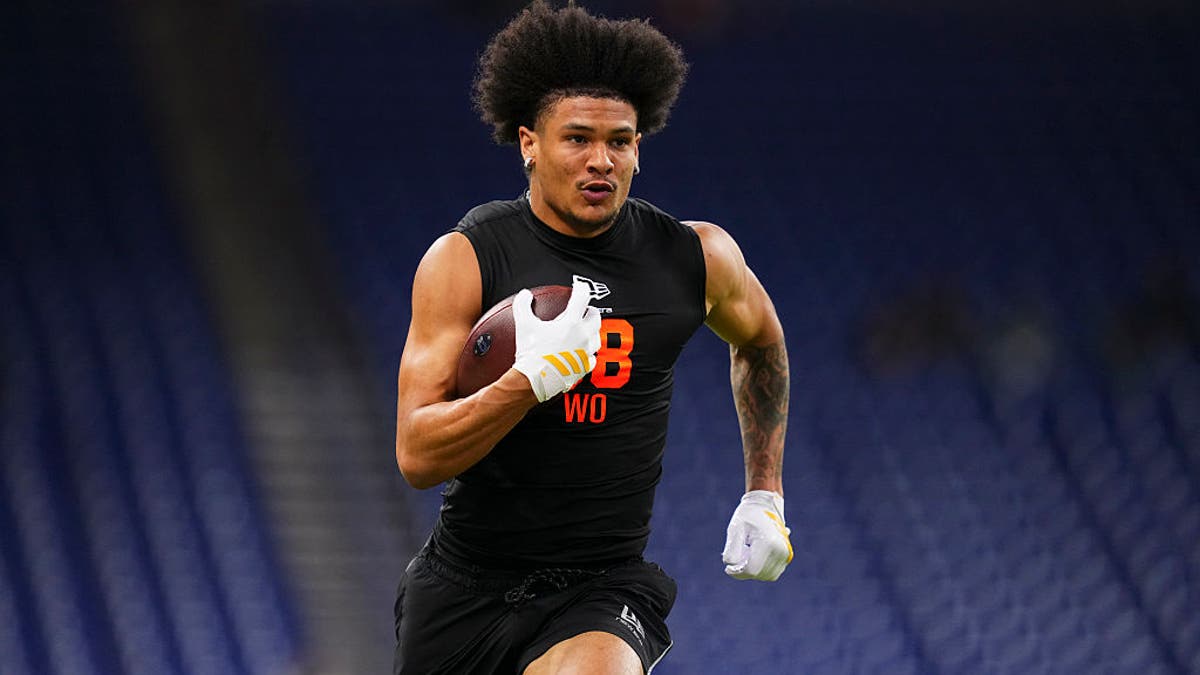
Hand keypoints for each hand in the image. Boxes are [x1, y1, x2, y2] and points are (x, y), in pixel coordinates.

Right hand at [512, 279, 601, 401]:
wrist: (534, 380)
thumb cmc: (530, 353)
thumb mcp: (524, 325)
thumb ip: (523, 305)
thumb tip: (525, 294)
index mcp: (571, 323)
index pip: (582, 298)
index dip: (581, 288)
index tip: (578, 287)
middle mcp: (582, 336)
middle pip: (595, 318)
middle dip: (590, 311)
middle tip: (584, 310)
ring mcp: (585, 353)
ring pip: (597, 338)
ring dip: (592, 332)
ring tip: (584, 331)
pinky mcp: (583, 368)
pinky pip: (592, 359)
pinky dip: (588, 354)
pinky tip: (582, 354)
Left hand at [722, 490, 792, 580]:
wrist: (766, 504)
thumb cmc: (748, 516)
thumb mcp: (735, 529)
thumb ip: (731, 549)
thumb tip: (731, 567)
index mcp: (769, 542)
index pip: (751, 570)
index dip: (737, 572)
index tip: (728, 567)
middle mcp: (781, 550)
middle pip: (758, 574)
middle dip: (744, 570)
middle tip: (738, 556)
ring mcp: (786, 554)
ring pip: (766, 576)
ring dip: (754, 571)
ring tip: (748, 553)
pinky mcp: (787, 556)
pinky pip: (773, 573)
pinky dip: (762, 570)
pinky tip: (755, 556)